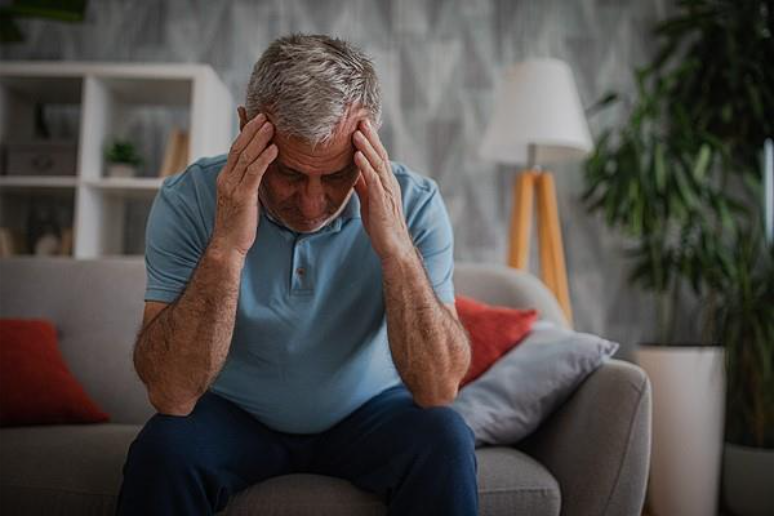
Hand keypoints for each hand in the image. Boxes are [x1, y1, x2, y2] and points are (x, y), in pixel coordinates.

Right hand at [211, 107, 277, 257]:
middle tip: (265, 114)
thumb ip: (250, 183)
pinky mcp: (242, 196)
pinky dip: (264, 158)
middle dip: (252, 129)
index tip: (256, 119)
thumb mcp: (244, 198)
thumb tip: (263, 172)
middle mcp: (226, 178)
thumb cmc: (238, 225)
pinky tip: (274, 149)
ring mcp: (232, 186)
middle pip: (239, 147)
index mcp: (226, 178)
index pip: (235, 149)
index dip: (245, 133)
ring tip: (271, 125)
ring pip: (246, 156)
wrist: (228, 245)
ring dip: (259, 139)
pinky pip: (254, 172)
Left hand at [353, 119, 414, 262]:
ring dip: (366, 147)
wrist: (392, 246)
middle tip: (360, 119)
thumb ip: (363, 185)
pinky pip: (373, 180)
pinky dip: (365, 167)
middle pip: (379, 155)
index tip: (362, 124)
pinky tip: (357, 156)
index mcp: (385, 182)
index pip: (378, 157)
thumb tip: (354, 171)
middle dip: (370, 137)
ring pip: (377, 164)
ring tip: (356, 133)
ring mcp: (387, 192)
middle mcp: (389, 183)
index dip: (371, 140)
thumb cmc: (381, 225)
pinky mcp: (382, 202)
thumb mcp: (369, 200)